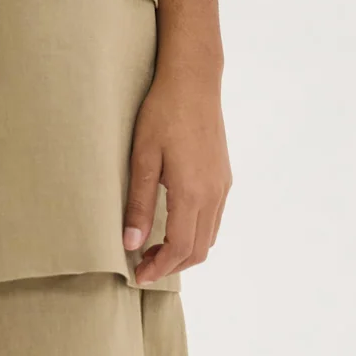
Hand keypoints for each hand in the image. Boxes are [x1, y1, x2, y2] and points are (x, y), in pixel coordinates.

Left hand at [123, 63, 230, 284]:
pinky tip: (174, 225)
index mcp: (193, 192)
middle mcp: (214, 194)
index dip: (160, 268)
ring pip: (209, 236)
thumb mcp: (142, 157)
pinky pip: (214, 218)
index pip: (180, 248)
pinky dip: (196, 233)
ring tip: (155, 250)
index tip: (138, 275)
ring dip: (185, 252)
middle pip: (199, 250)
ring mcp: (222, 185)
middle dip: (172, 265)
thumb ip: (139, 204)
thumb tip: (131, 244)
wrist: (194, 80)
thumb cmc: (163, 113)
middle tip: (143, 266)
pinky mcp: (224, 176)